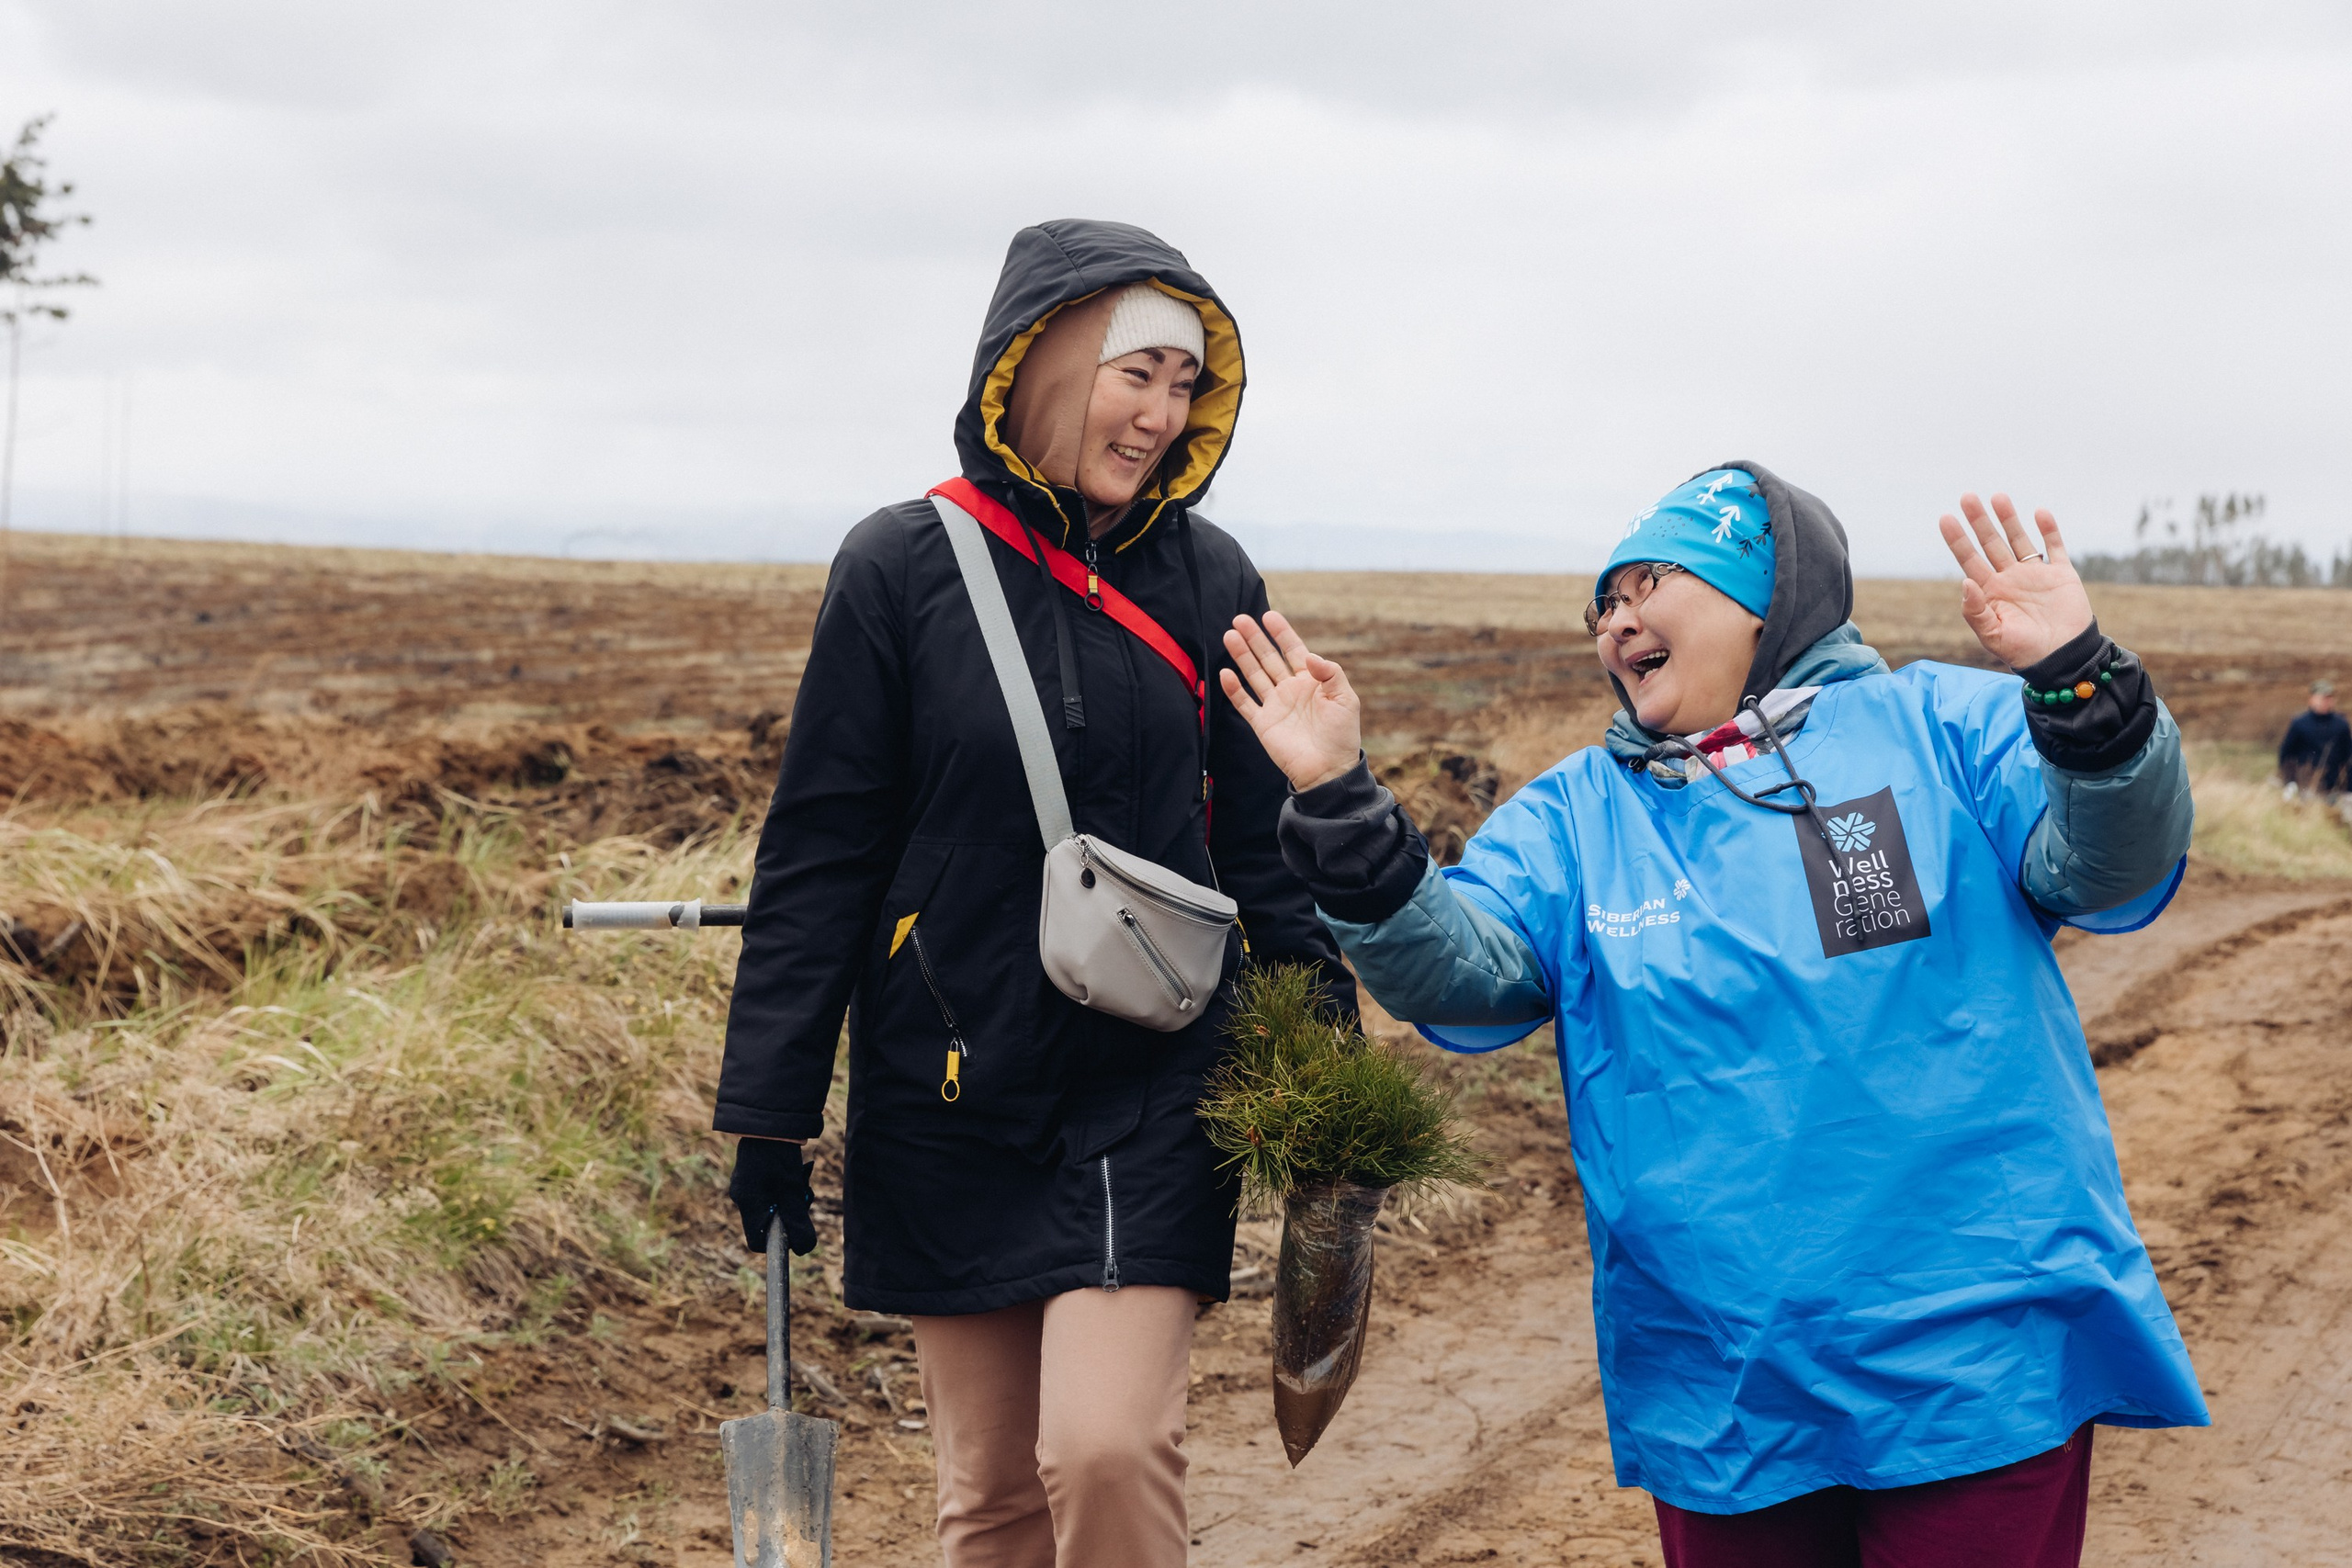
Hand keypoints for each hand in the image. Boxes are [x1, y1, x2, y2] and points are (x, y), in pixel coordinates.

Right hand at [728, 1136, 816, 1254]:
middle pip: (768, 1223)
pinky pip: (770, 1192)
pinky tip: (797, 1172)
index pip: (758, 1242)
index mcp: (748, 1203)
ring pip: (772, 1206)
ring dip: (791, 1199)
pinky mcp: (753, 1175)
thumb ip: (797, 1220)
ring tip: (802, 1180)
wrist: (768, 1120)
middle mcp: (742, 1197)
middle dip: (790, 1215)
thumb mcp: (792, 1189)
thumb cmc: (779, 1154)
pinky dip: (785, 1188)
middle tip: (804, 1197)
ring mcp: (745, 1185)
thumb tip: (804, 1250)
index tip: (796, 1228)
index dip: (779, 1242)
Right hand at [1220, 611, 1363, 791]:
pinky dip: (1234, 689)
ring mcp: (1275, 705)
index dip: (1281, 633)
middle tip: (1240, 619)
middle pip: (1268, 658)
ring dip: (1242, 656)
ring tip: (1229, 636)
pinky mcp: (1263, 723)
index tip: (1269, 616)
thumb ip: (1331, 673)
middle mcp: (1290, 689)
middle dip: (1255, 638)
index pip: (1293, 650)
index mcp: (1310, 681)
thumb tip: (1309, 655)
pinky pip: (1245, 703)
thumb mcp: (1345, 699)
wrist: (1328, 770)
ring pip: (1254, 674)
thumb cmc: (1341, 735)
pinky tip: (1225, 673)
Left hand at [1937, 493, 2094, 669]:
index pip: (1970, 559)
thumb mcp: (1992, 635)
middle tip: (1967, 497)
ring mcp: (2035, 574)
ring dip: (2009, 519)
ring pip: (2019, 539)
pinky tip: (2039, 513)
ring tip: (1997, 497)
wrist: (2062, 659)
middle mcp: (2010, 578)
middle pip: (1991, 543)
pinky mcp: (2061, 574)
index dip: (1957, 539)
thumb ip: (1976, 610)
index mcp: (1991, 591)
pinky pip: (2055, 546)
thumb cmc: (2023, 652)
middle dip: (1979, 521)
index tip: (1945, 518)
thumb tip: (1965, 581)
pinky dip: (2048, 530)